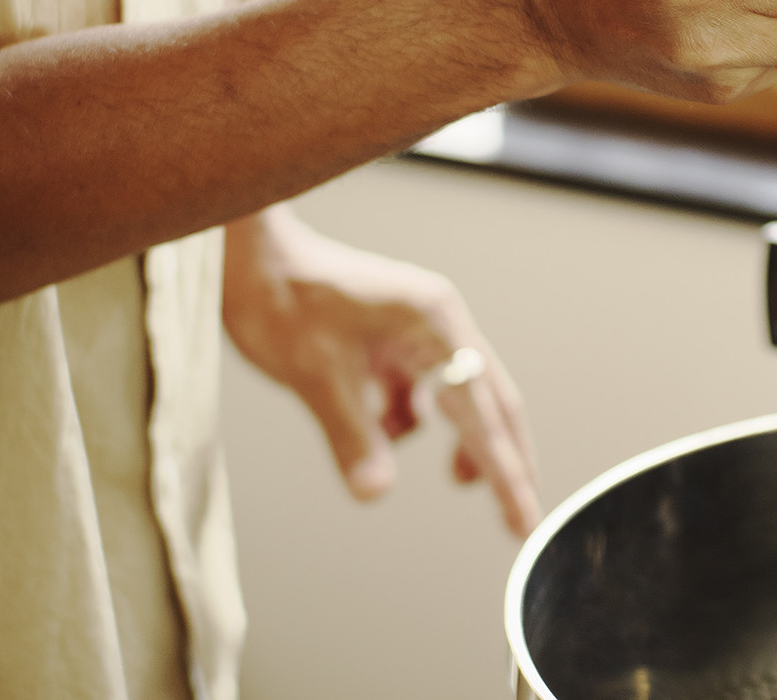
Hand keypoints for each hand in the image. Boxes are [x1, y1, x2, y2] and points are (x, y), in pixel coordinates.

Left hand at [221, 205, 539, 536]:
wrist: (250, 256)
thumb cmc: (282, 299)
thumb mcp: (316, 375)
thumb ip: (354, 437)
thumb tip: (377, 492)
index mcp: (435, 325)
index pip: (482, 413)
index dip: (505, 473)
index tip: (525, 520)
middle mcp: (439, 323)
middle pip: (493, 401)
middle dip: (505, 459)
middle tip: (522, 515)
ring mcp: (420, 328)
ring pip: (460, 396)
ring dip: (459, 438)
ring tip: (458, 477)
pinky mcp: (396, 337)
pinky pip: (422, 388)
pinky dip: (408, 418)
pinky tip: (376, 428)